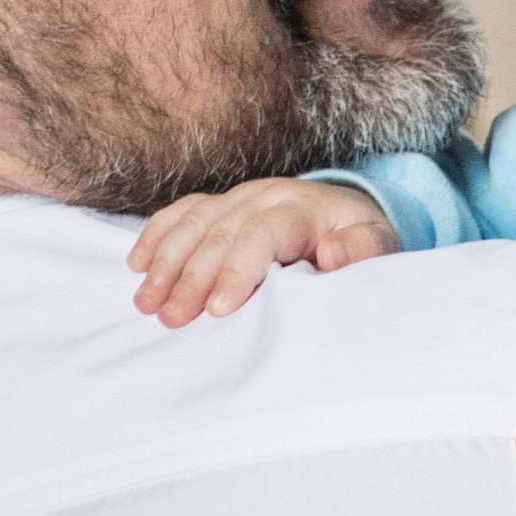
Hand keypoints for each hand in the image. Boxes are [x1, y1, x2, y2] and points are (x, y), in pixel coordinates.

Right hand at [128, 179, 398, 324]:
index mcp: (304, 208)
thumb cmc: (361, 243)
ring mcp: (239, 197)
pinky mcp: (220, 204)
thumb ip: (363, 252)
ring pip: (194, 222)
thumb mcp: (380, 248)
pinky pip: (181, 213)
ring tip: (147, 303)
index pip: (264, 233)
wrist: (349, 215)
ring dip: (166, 262)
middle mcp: (266, 196)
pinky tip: (136, 265)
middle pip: (221, 231)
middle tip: (171, 318)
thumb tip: (332, 253)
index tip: (220, 310)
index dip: (238, 269)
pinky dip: (156, 236)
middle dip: (193, 276)